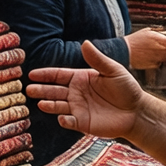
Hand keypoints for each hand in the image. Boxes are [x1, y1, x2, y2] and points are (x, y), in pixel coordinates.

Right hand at [27, 40, 143, 136]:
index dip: (45, 75)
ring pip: (58, 106)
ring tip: (41, 103)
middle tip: (29, 89)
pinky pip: (70, 121)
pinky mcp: (82, 122)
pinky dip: (65, 120)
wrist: (136, 111)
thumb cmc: (126, 88)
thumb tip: (85, 43)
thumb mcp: (113, 71)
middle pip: (54, 91)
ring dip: (49, 104)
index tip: (32, 74)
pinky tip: (62, 117)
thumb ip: (97, 59)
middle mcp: (76, 93)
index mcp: (81, 79)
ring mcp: (77, 108)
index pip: (59, 75)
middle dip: (41, 90)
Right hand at [127, 27, 165, 69]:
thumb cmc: (135, 40)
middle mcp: (163, 50)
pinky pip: (158, 63)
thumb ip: (160, 33)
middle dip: (164, 48)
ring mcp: (159, 58)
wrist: (125, 51)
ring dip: (160, 54)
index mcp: (164, 41)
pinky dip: (155, 60)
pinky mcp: (154, 65)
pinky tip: (148, 56)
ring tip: (150, 51)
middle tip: (155, 46)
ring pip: (165, 57)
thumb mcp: (148, 31)